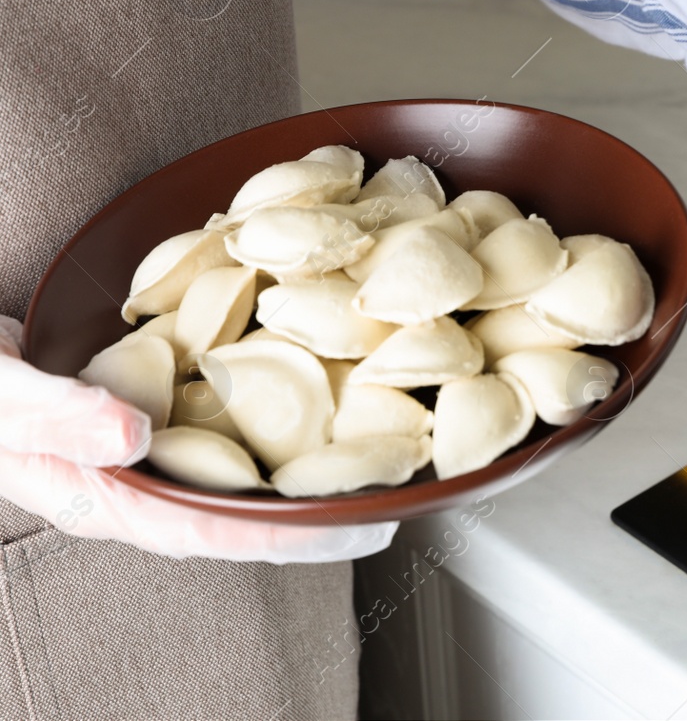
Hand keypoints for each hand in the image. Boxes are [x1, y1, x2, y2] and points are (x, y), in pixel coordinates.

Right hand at [0, 317, 394, 562]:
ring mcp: (141, 445)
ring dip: (299, 455)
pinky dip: (265, 404)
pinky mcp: (147, 404)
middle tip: (393, 486)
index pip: (213, 531)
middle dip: (316, 503)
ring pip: (234, 461)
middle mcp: (133, 479)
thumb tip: (133, 437)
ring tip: (371, 443)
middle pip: (241, 505)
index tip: (359, 530)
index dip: (290, 536)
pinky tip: (309, 386)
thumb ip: (57, 416)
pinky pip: (217, 416)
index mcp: (103, 497)